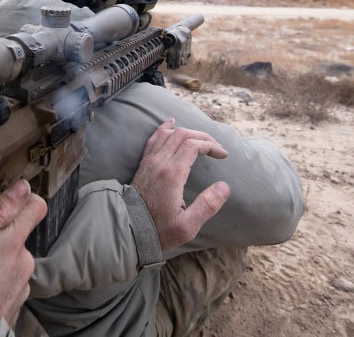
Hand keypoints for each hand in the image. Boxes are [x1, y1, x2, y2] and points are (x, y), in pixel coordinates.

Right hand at [0, 180, 46, 325]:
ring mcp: (20, 287)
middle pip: (18, 237)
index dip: (23, 200)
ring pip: (10, 263)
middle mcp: (23, 264)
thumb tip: (20, 188)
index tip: (6, 202)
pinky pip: (6, 286)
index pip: (36, 207)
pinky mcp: (13, 306)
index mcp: (13, 241)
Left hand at [131, 118, 229, 250]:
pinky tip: (171, 123)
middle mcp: (159, 162)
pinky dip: (165, 128)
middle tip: (217, 148)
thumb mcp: (187, 226)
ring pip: (169, 133)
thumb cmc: (159, 230)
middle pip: (183, 135)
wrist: (129, 229)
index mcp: (172, 174)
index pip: (193, 145)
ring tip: (202, 139)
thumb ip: (207, 206)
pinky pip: (154, 138)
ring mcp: (149, 161)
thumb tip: (224, 187)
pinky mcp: (144, 164)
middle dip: (203, 137)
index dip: (211, 146)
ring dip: (188, 132)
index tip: (223, 155)